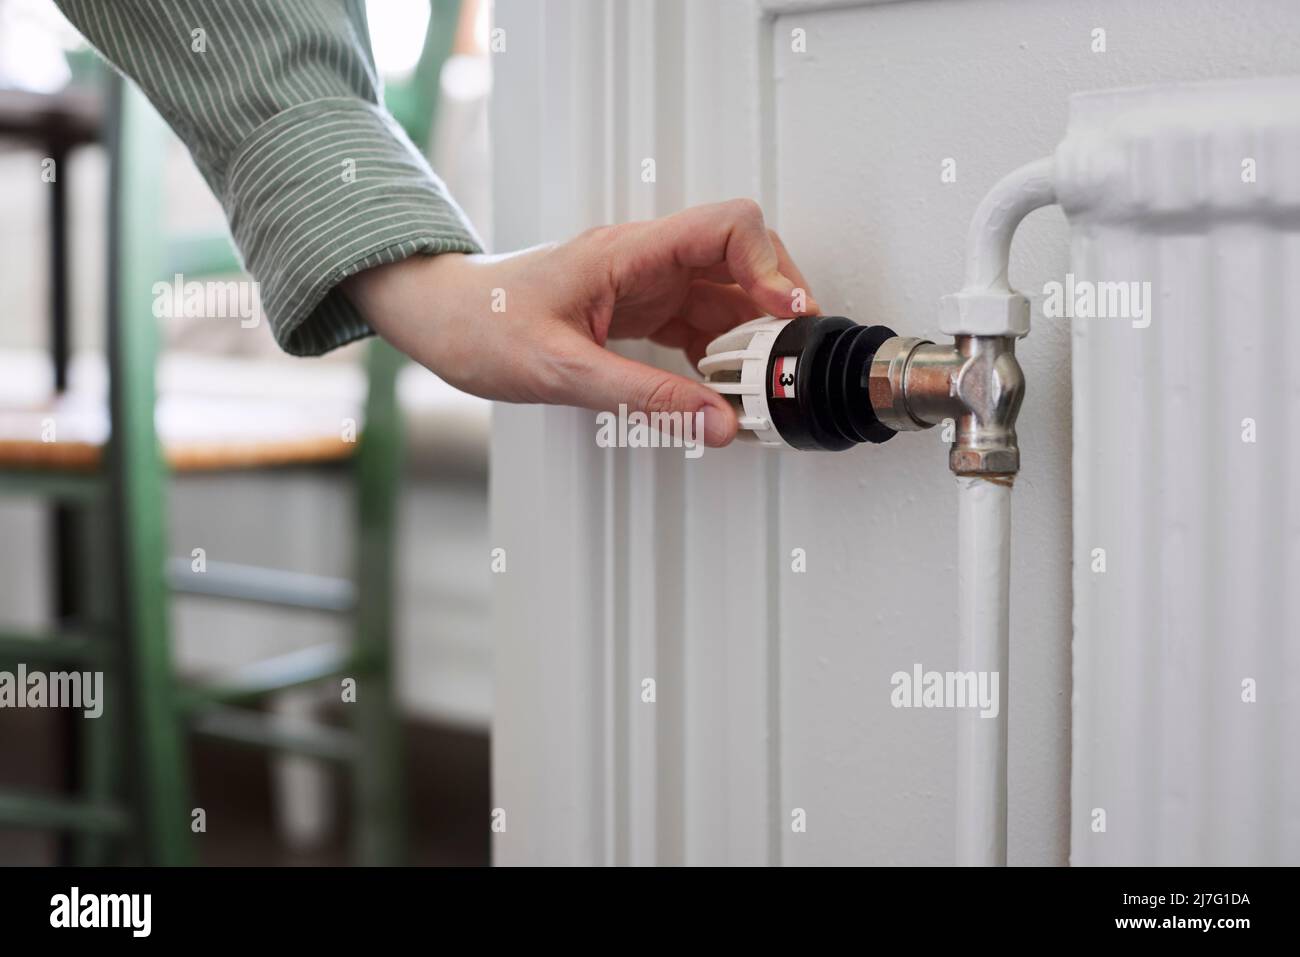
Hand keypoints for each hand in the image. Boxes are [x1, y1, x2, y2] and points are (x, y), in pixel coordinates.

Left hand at [342, 199, 819, 445]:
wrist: (439, 320)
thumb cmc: (481, 325)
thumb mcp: (564, 371)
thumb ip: (646, 398)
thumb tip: (717, 422)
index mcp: (627, 252)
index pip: (726, 227)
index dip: (771, 266)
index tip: (791, 315)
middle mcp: (643, 259)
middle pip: (739, 260)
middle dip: (773, 307)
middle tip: (784, 361)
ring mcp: (641, 283)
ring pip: (723, 296)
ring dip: (748, 339)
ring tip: (756, 386)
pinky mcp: (635, 309)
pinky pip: (696, 323)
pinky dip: (718, 355)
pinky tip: (720, 387)